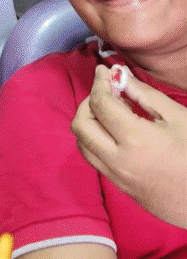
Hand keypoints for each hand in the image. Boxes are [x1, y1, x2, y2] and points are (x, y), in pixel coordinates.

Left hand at [72, 64, 186, 227]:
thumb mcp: (177, 117)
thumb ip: (145, 94)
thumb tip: (120, 76)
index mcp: (135, 138)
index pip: (100, 104)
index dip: (99, 83)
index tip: (103, 72)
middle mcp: (118, 159)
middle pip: (81, 124)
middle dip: (88, 102)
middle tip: (106, 92)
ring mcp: (115, 175)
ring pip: (82, 143)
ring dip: (88, 122)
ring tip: (112, 112)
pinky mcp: (118, 186)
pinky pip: (93, 158)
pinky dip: (94, 139)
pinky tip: (114, 132)